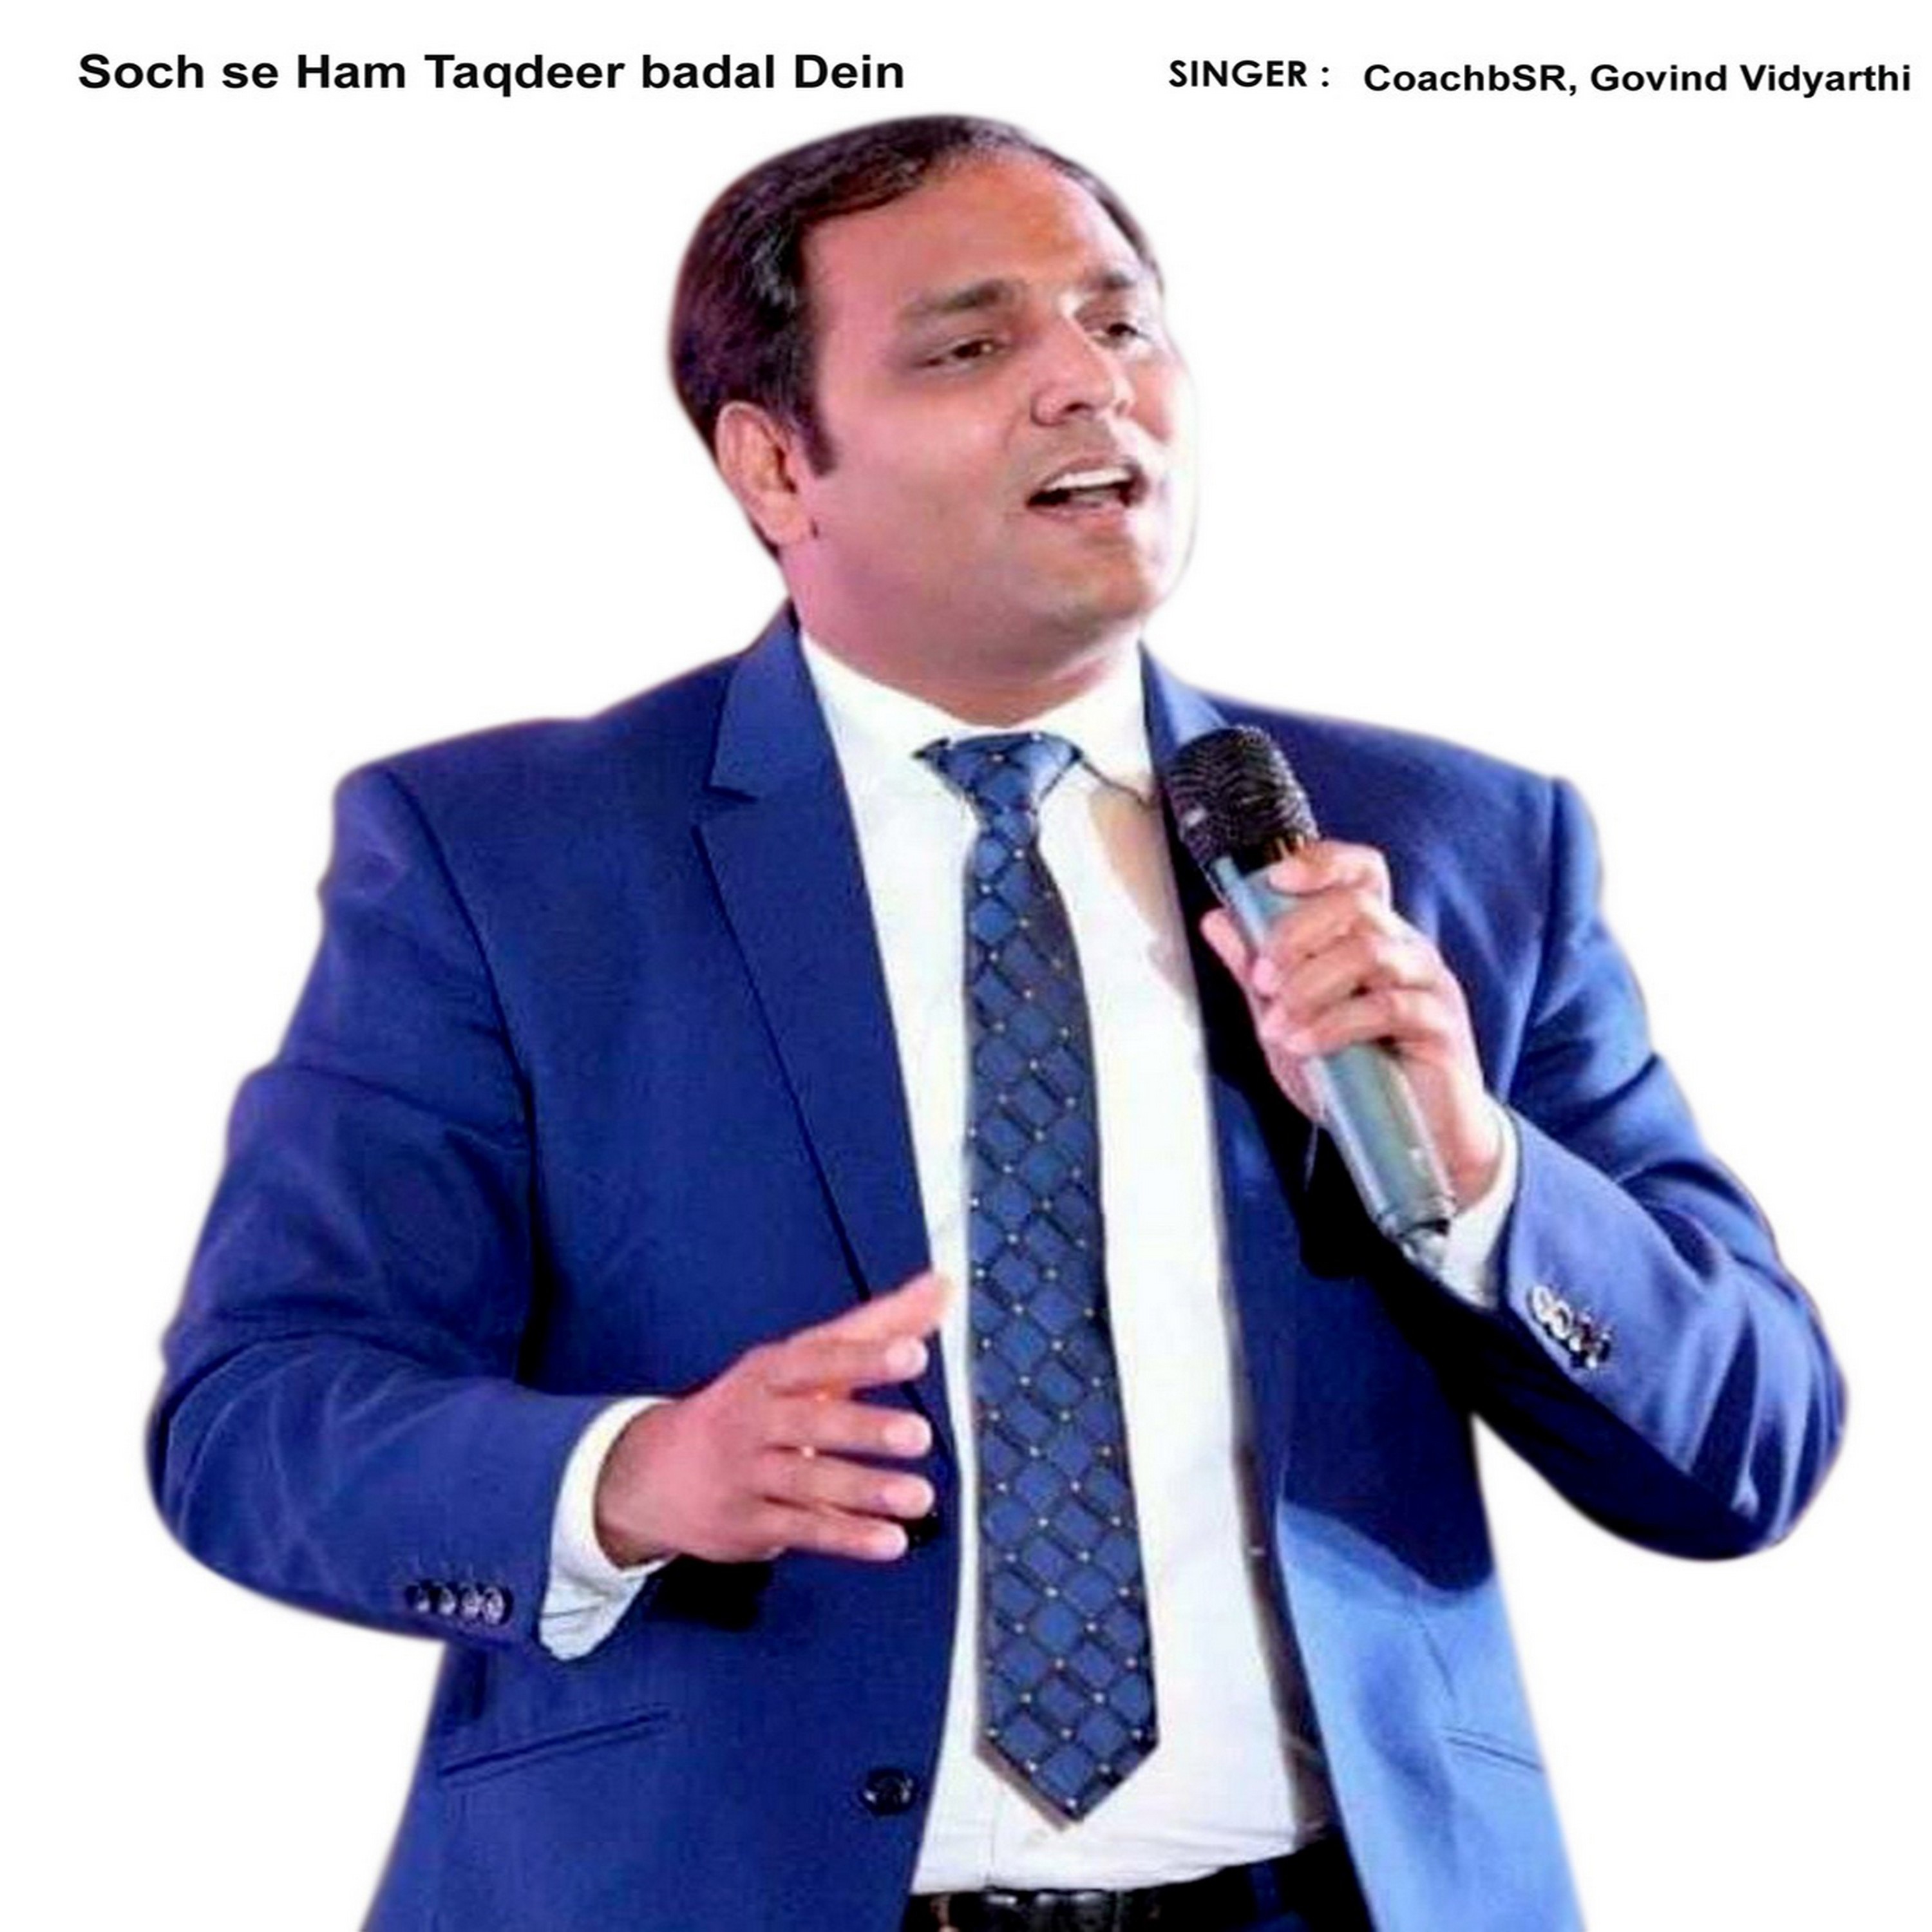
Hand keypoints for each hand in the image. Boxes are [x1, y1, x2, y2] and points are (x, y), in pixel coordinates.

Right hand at [593, 1271, 948, 1567]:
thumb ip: (875, 1329)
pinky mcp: (748, 1523)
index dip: (865, 1356)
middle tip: (919, 1434)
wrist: (652, 1473)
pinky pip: (801, 1530)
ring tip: (919, 1496)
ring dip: (865, 1490)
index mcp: (772, 1371)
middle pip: (812, 1421)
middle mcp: (756, 1418)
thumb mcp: (802, 1361)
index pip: (819, 1358)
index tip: (914, 1353)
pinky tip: (891, 1542)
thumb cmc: (753, 1407)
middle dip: (865, 1428)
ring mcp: (748, 1473)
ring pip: (808, 1481)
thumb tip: (943, 1285)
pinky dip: (846, 1537)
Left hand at [1200, 841, 1501, 1207]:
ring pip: (1369, 952)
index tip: (1274, 878)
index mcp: (1373, 937)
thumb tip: (1218, 920)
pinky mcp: (1441, 1026)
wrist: (1415, 1144)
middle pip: (1356, 904)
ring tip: (1278, 1025)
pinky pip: (1386, 1008)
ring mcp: (1428, 985)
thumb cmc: (1357, 1080)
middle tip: (1263, 976)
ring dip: (1309, 985)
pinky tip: (1304, 1046)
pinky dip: (1333, 1025)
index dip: (1321, 862)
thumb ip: (1257, 973)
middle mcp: (1405, 950)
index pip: (1359, 873)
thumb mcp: (1289, 1023)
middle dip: (1296, 933)